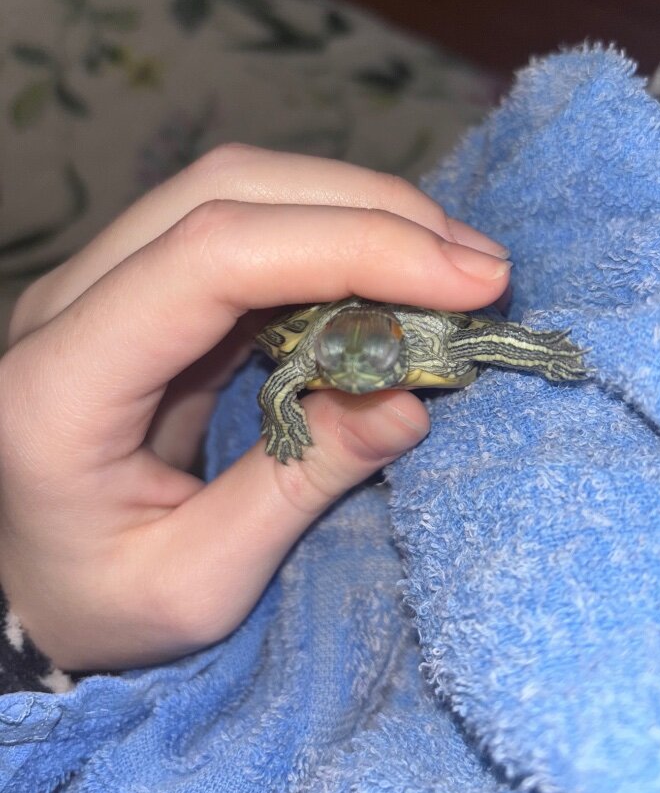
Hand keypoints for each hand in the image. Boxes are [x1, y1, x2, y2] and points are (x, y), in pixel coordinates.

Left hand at [0, 145, 509, 670]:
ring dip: (360, 215)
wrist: (21, 577)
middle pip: (228, 192)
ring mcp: (100, 283)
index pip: (211, 257)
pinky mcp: (141, 285)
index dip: (351, 247)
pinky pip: (246, 229)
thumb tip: (409, 399)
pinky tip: (393, 277)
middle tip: (481, 271)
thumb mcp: (196, 584)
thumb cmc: (94, 602)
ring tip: (453, 269)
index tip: (468, 284)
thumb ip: (296, 489)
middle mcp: (69, 306)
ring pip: (240, 190)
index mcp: (62, 386)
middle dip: (373, 215)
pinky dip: (333, 240)